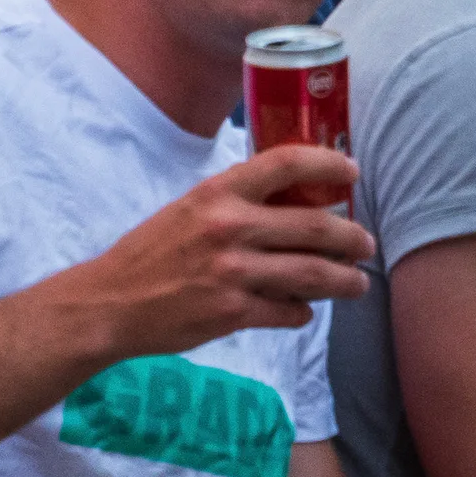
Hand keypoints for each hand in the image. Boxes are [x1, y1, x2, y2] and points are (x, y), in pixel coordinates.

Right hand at [53, 149, 374, 347]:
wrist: (108, 305)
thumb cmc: (151, 252)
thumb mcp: (191, 208)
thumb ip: (238, 200)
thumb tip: (296, 197)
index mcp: (219, 193)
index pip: (288, 163)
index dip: (328, 164)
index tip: (352, 172)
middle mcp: (230, 227)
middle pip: (316, 226)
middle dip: (353, 238)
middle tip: (366, 244)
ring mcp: (233, 273)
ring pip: (313, 274)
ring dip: (345, 280)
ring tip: (357, 283)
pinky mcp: (232, 313)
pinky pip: (288, 311)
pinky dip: (303, 312)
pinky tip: (304, 310)